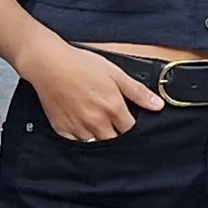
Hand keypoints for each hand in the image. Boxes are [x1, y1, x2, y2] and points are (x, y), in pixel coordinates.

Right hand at [23, 43, 166, 142]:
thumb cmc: (81, 64)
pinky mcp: (62, 129)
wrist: (49, 64)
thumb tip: (158, 106)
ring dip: (99, 136)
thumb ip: (137, 92)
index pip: (130, 129)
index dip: (129, 124)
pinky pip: (76, 142)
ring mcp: (78, 127)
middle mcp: (97, 122)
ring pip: (95, 143)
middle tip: (111, 121)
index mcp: (113, 108)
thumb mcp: (115, 73)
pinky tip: (80, 124)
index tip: (126, 118)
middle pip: (114, 140)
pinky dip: (81, 136)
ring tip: (95, 122)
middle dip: (116, 133)